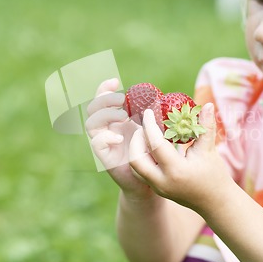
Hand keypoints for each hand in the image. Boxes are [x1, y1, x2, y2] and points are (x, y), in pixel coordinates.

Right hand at [85, 78, 153, 199]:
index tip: (116, 81)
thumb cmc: (155, 153)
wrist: (151, 180)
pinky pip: (97, 143)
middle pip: (93, 108)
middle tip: (120, 100)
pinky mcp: (106, 157)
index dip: (105, 89)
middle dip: (103, 99)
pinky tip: (119, 137)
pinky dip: (105, 137)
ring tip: (123, 116)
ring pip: (92, 123)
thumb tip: (171, 100)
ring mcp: (105, 143)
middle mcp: (108, 129)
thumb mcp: (157, 130)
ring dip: (105, 116)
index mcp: (118, 120)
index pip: (103, 100)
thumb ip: (157, 116)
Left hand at [129, 103, 234, 211]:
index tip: (149, 112)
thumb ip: (206, 126)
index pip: (155, 145)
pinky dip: (142, 158)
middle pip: (136, 159)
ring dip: (137, 149)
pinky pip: (142, 172)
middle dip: (136, 140)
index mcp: (176, 170)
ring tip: (146, 135)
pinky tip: (150, 146)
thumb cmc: (214, 174)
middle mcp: (163, 181)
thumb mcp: (209, 150)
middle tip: (143, 126)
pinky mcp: (157, 190)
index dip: (150, 126)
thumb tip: (206, 105)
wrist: (216, 202)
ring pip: (135, 167)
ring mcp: (158, 188)